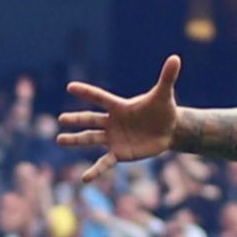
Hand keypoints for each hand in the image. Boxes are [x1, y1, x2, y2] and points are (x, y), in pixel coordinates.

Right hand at [58, 55, 180, 180]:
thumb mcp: (164, 95)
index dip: (87, 92)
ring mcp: (113, 138)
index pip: (100, 98)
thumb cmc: (163, 110)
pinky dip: (95, 171)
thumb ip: (167, 77)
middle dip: (76, 120)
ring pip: (91, 139)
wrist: (169, 130)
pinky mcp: (119, 153)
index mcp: (119, 106)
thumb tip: (175, 57)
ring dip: (76, 140)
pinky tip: (84, 179)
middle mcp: (112, 122)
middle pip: (91, 120)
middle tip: (61, 119)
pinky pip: (104, 162)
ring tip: (60, 140)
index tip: (71, 87)